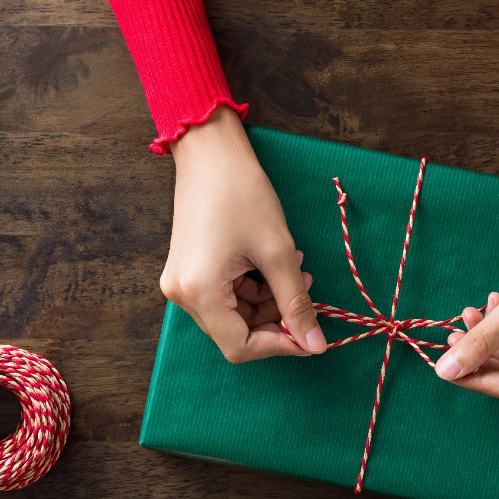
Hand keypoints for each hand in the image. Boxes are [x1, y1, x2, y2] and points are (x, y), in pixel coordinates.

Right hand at [161, 107, 326, 362]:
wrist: (210, 152)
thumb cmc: (242, 193)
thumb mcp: (278, 251)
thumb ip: (297, 302)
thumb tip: (316, 344)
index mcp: (199, 292)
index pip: (240, 346)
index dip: (279, 346)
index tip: (310, 336)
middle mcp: (182, 293)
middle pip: (235, 332)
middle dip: (275, 320)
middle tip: (307, 294)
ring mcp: (181, 282)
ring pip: (232, 315)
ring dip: (267, 302)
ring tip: (296, 271)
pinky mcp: (187, 270)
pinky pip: (224, 295)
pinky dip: (252, 289)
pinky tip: (273, 264)